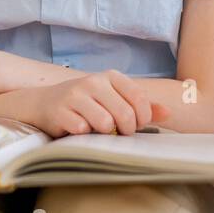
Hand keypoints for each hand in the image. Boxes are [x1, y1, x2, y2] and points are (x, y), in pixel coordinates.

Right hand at [29, 70, 171, 137]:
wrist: (44, 104)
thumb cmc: (86, 104)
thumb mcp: (114, 99)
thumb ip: (141, 106)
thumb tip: (168, 113)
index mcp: (112, 76)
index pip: (140, 99)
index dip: (143, 118)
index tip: (135, 125)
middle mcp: (94, 81)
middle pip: (125, 114)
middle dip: (126, 130)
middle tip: (118, 133)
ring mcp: (76, 94)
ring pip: (105, 124)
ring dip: (104, 134)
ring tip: (97, 130)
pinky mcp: (60, 110)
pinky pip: (83, 130)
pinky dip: (84, 136)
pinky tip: (78, 129)